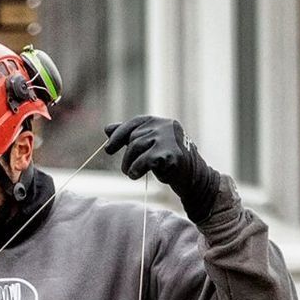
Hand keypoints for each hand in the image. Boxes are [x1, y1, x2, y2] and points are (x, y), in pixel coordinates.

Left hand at [102, 115, 222, 220]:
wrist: (192, 176)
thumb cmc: (168, 160)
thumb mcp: (149, 146)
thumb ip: (131, 136)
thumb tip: (107, 128)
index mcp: (160, 122)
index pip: (135, 123)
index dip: (119, 135)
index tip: (108, 150)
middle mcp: (165, 126)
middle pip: (133, 138)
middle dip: (127, 156)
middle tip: (126, 169)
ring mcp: (168, 138)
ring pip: (135, 147)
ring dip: (129, 164)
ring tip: (132, 173)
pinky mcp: (170, 153)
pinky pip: (143, 160)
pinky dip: (135, 169)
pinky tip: (136, 175)